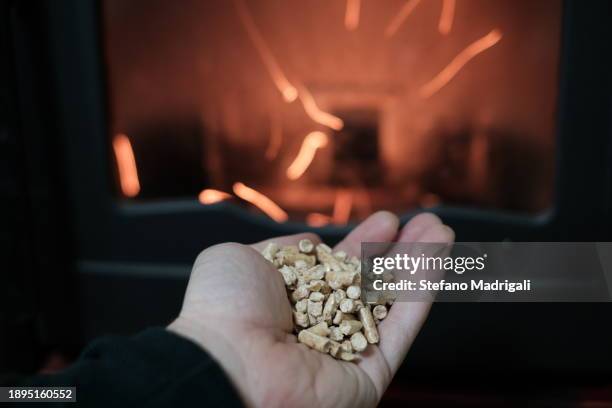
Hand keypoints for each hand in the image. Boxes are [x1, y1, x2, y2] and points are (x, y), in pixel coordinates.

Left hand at [168, 212, 453, 406]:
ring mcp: (346, 353)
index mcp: (292, 302)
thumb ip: (281, 247)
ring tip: (441, 232)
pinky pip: (400, 331)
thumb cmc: (224, 308)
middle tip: (428, 223)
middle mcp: (322, 327)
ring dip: (420, 268)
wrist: (226, 361)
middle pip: (372, 284)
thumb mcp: (241, 258)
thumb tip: (309, 241)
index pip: (338, 269)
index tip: (388, 220)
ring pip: (392, 304)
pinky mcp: (368, 377)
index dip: (365, 244)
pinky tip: (437, 260)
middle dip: (401, 252)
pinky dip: (421, 294)